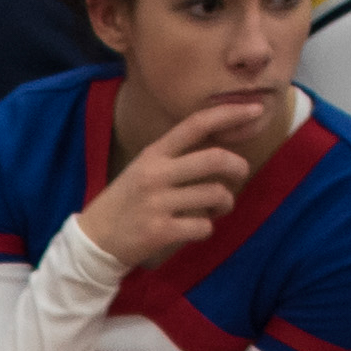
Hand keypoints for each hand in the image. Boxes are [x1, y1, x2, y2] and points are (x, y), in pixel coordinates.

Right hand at [77, 101, 259, 272]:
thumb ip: (175, 157)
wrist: (94, 241)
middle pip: (213, 159)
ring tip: (218, 207)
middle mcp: (156, 174)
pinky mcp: (160, 231)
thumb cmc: (125, 202)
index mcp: (153, 154)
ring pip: (214, 195)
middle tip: (240, 173)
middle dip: (237, 166)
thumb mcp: (143, 169)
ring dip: (225, 202)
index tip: (255, 109)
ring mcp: (158, 203)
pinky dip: (206, 228)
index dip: (229, 113)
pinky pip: (202, 226)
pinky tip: (197, 228)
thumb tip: (218, 150)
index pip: (196, 124)